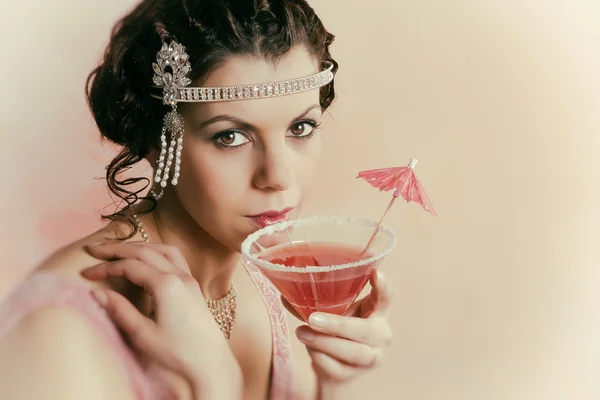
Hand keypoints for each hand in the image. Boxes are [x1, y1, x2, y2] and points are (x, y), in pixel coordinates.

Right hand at [81, 241, 241, 399]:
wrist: (210, 361)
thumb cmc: (177, 352)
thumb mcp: (142, 334)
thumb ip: (120, 310)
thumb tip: (96, 293)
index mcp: (166, 285)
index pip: (129, 266)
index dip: (105, 268)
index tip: (86, 273)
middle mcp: (179, 275)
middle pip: (144, 251)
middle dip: (117, 249)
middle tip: (94, 250)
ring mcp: (189, 278)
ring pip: (161, 249)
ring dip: (138, 246)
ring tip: (118, 250)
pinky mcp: (194, 284)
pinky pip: (175, 257)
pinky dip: (157, 251)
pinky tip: (148, 257)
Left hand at [283, 270, 392, 385]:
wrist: (335, 369)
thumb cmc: (337, 331)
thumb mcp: (334, 313)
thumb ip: (317, 303)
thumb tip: (286, 294)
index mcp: (377, 313)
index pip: (385, 299)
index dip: (384, 287)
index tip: (377, 274)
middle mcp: (380, 335)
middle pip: (366, 330)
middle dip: (338, 325)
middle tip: (313, 318)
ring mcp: (371, 358)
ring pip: (353, 352)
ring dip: (324, 342)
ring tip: (301, 332)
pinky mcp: (354, 375)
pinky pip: (336, 367)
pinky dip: (319, 356)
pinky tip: (310, 348)